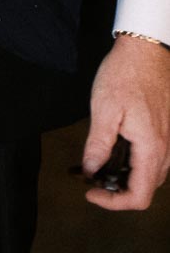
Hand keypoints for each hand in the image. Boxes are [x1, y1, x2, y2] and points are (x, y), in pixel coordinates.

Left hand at [83, 35, 169, 209]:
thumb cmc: (124, 74)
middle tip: (89, 177)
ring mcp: (167, 141)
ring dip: (123, 177)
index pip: (139, 197)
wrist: (145, 49)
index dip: (113, 203)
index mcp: (151, 149)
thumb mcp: (104, 108)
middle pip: (144, 189)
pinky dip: (131, 162)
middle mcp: (165, 150)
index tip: (90, 192)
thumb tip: (90, 172)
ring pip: (149, 175)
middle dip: (116, 190)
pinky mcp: (164, 131)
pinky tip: (112, 149)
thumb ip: (99, 145)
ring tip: (96, 164)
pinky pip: (151, 158)